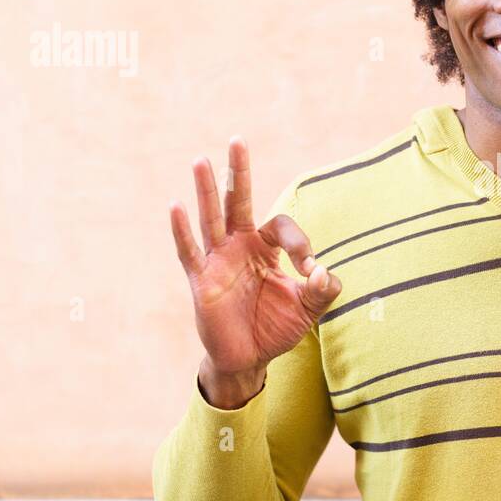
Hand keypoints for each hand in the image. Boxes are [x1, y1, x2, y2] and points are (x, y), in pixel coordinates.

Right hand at [169, 136, 341, 377]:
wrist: (249, 360)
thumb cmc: (276, 328)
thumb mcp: (309, 308)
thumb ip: (323, 289)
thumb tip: (324, 272)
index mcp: (265, 247)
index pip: (280, 225)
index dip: (300, 243)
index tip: (311, 269)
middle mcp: (239, 246)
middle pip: (237, 201)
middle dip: (238, 172)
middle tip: (238, 140)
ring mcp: (218, 261)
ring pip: (211, 218)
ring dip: (206, 190)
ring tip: (201, 160)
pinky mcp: (201, 280)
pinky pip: (190, 251)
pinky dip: (182, 230)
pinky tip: (176, 205)